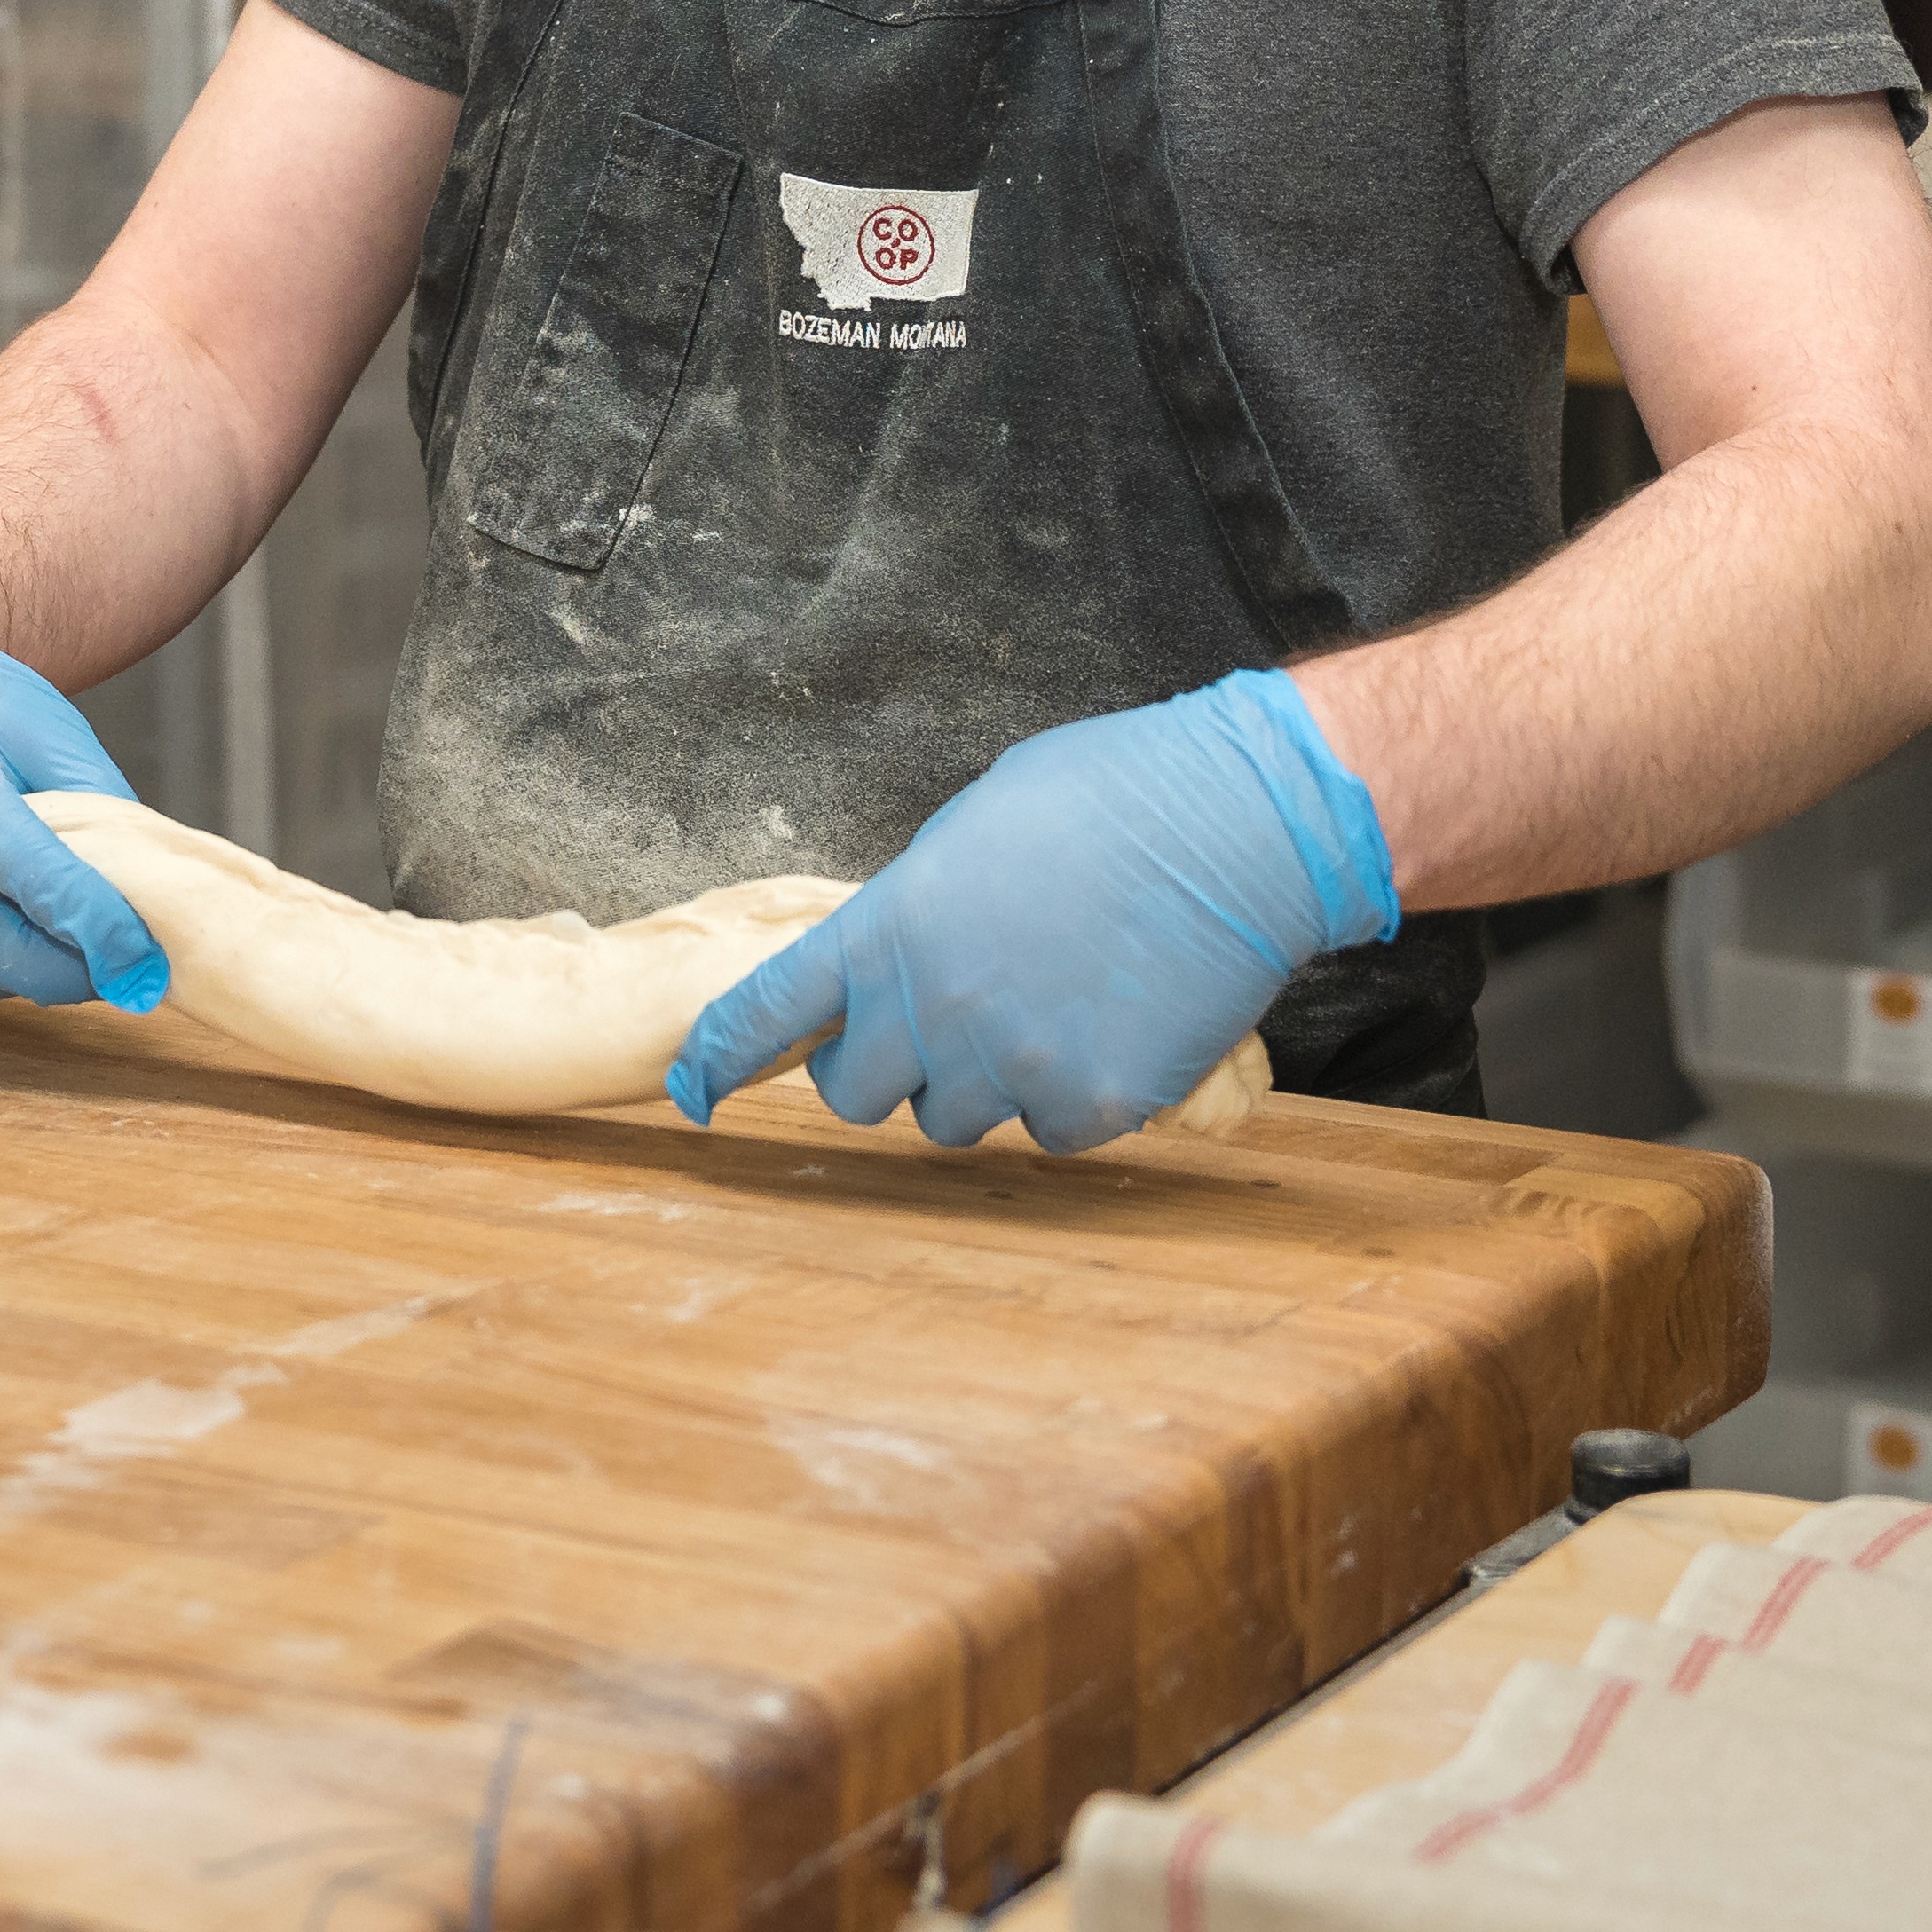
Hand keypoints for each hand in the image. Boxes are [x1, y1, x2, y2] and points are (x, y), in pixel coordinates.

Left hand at [667, 669, 1396, 1150]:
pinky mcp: (1090, 1102)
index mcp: (888, 926)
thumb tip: (900, 955)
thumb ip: (915, 909)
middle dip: (882, 1068)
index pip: (769, 1009)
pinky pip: (1047, 1132)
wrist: (1237, 825)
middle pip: (856, 1094)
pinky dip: (1067, 1098)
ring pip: (954, 1119)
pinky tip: (1106, 1028)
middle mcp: (932, 1007)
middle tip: (936, 1028)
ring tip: (1044, 1005)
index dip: (722, 1054)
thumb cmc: (1111, 799)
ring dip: (979, 1082)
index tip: (695, 1085)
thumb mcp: (973, 831)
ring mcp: (1011, 1063)